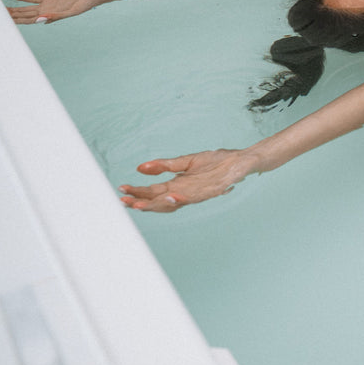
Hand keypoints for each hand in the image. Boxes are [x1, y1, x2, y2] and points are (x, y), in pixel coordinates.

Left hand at [6, 0, 103, 23]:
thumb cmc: (87, 4)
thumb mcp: (73, 11)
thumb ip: (58, 16)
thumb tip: (42, 20)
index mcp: (50, 17)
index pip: (29, 20)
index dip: (16, 21)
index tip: (4, 20)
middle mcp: (46, 13)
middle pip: (24, 16)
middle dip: (10, 16)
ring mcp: (47, 6)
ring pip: (26, 9)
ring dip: (13, 9)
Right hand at [119, 150, 256, 212]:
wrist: (242, 160)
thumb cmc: (216, 161)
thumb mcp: (186, 161)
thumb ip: (164, 165)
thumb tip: (140, 168)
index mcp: (179, 185)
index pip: (153, 191)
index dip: (138, 192)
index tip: (121, 190)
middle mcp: (186, 192)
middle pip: (159, 200)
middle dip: (141, 201)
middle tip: (125, 201)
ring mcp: (199, 193)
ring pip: (174, 202)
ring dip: (157, 204)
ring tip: (140, 204)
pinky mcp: (213, 189)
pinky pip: (197, 196)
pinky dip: (183, 198)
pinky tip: (172, 196)